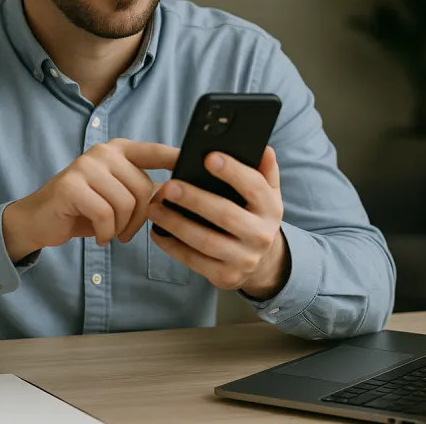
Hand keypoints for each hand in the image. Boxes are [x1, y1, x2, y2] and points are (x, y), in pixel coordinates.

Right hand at [2, 139, 178, 261]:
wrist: (40, 220)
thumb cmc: (84, 209)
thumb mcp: (118, 197)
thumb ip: (144, 191)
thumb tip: (177, 194)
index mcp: (119, 151)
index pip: (155, 151)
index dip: (176, 158)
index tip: (197, 163)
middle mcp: (103, 152)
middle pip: (143, 188)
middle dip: (139, 219)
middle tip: (125, 232)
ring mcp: (85, 166)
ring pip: (125, 203)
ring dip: (121, 228)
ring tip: (110, 233)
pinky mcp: (71, 185)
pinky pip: (105, 214)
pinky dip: (105, 232)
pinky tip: (98, 235)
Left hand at [148, 146, 289, 299]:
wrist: (262, 263)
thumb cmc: (255, 216)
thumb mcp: (266, 194)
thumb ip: (264, 170)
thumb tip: (264, 148)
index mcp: (271, 209)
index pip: (255, 187)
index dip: (233, 172)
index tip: (209, 157)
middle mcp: (261, 235)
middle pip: (226, 214)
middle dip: (194, 199)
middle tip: (169, 186)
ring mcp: (244, 259)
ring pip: (205, 241)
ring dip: (176, 223)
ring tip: (154, 207)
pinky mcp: (225, 276)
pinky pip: (194, 261)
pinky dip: (172, 246)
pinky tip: (157, 231)